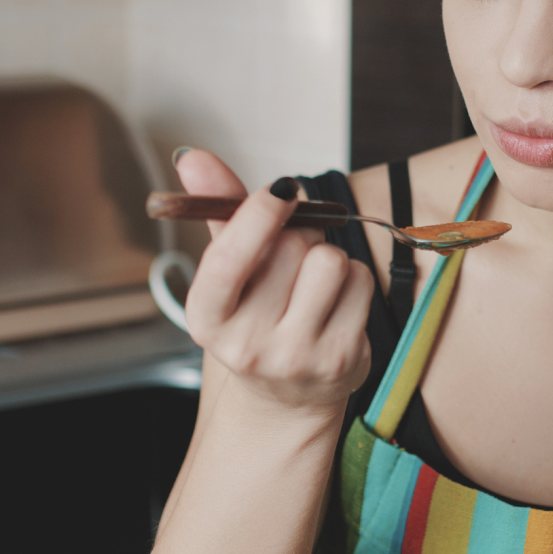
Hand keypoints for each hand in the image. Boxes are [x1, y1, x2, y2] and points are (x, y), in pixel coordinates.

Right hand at [175, 150, 374, 413]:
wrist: (285, 395)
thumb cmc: (254, 314)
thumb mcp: (228, 268)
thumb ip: (216, 210)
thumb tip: (192, 158)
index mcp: (205, 318)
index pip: (228, 258)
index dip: (257, 214)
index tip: (279, 189)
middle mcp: (244, 346)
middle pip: (291, 246)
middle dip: (297, 235)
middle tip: (292, 256)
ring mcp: (294, 357)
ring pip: (329, 261)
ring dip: (328, 258)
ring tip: (313, 282)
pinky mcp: (340, 360)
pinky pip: (360, 282)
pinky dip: (353, 280)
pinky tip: (335, 303)